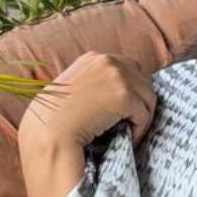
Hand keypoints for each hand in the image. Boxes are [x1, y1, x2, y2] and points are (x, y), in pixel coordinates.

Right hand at [18, 51, 156, 153]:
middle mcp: (107, 61)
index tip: (123, 111)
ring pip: (148, 98)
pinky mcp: (123, 96)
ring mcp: (116, 76)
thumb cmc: (55, 119)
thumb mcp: (74, 90)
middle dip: (139, 102)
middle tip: (130, 124)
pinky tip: (127, 138)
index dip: (131, 90)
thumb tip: (121, 92)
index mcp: (94, 58)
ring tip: (129, 132)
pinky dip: (139, 129)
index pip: (129, 68)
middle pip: (143, 80)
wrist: (48, 133)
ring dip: (142, 117)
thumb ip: (96, 83)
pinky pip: (144, 114)